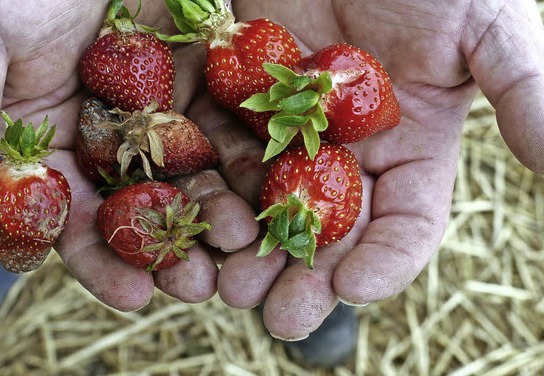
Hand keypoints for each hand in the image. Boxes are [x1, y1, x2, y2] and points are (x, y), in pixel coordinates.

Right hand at [0, 0, 257, 308]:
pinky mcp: (197, 82)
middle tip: (199, 285)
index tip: (133, 295)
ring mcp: (156, 113)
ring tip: (243, 243)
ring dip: (216, 214)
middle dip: (168, 251)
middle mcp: (106, 140)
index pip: (73, 219)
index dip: (100, 260)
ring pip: (190, 176)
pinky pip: (225, 127)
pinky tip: (265, 189)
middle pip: (140, 209)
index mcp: (50, 146)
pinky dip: (245, 159)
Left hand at [207, 0, 543, 339]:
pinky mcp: (238, 103)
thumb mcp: (483, 28)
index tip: (355, 288)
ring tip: (230, 285)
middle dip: (305, 277)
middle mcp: (347, 151)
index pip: (403, 225)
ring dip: (249, 249)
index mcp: (409, 147)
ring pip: (266, 204)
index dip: (385, 262)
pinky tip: (195, 221)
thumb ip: (523, 93)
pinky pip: (220, 154)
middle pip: (327, 232)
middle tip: (279, 316)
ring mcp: (288, 130)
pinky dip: (209, 190)